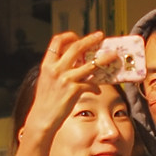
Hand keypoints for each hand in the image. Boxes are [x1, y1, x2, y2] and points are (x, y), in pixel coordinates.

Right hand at [8, 31, 108, 155]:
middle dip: (90, 40)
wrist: (42, 119)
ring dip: (103, 59)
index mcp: (47, 65)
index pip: (57, 41)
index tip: (77, 37)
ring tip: (113, 55)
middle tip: (100, 36)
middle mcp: (56, 69)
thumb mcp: (47, 82)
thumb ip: (57, 71)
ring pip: (89, 64)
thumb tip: (73, 64)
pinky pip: (90, 84)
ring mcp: (65, 79)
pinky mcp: (74, 91)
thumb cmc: (45, 103)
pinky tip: (97, 89)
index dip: (68, 36)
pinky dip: (95, 85)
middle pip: (76, 48)